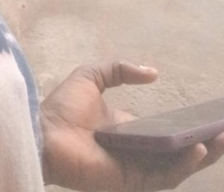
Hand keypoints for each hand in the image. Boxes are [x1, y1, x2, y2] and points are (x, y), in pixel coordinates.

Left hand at [40, 61, 223, 190]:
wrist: (44, 131)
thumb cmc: (64, 106)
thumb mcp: (92, 76)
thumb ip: (119, 70)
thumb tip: (153, 73)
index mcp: (127, 129)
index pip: (164, 131)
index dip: (186, 126)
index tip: (208, 117)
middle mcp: (135, 149)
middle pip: (176, 150)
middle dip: (202, 143)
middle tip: (223, 131)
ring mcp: (135, 167)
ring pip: (176, 165)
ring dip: (200, 155)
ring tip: (219, 140)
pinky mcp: (132, 180)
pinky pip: (163, 176)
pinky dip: (182, 166)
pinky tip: (195, 150)